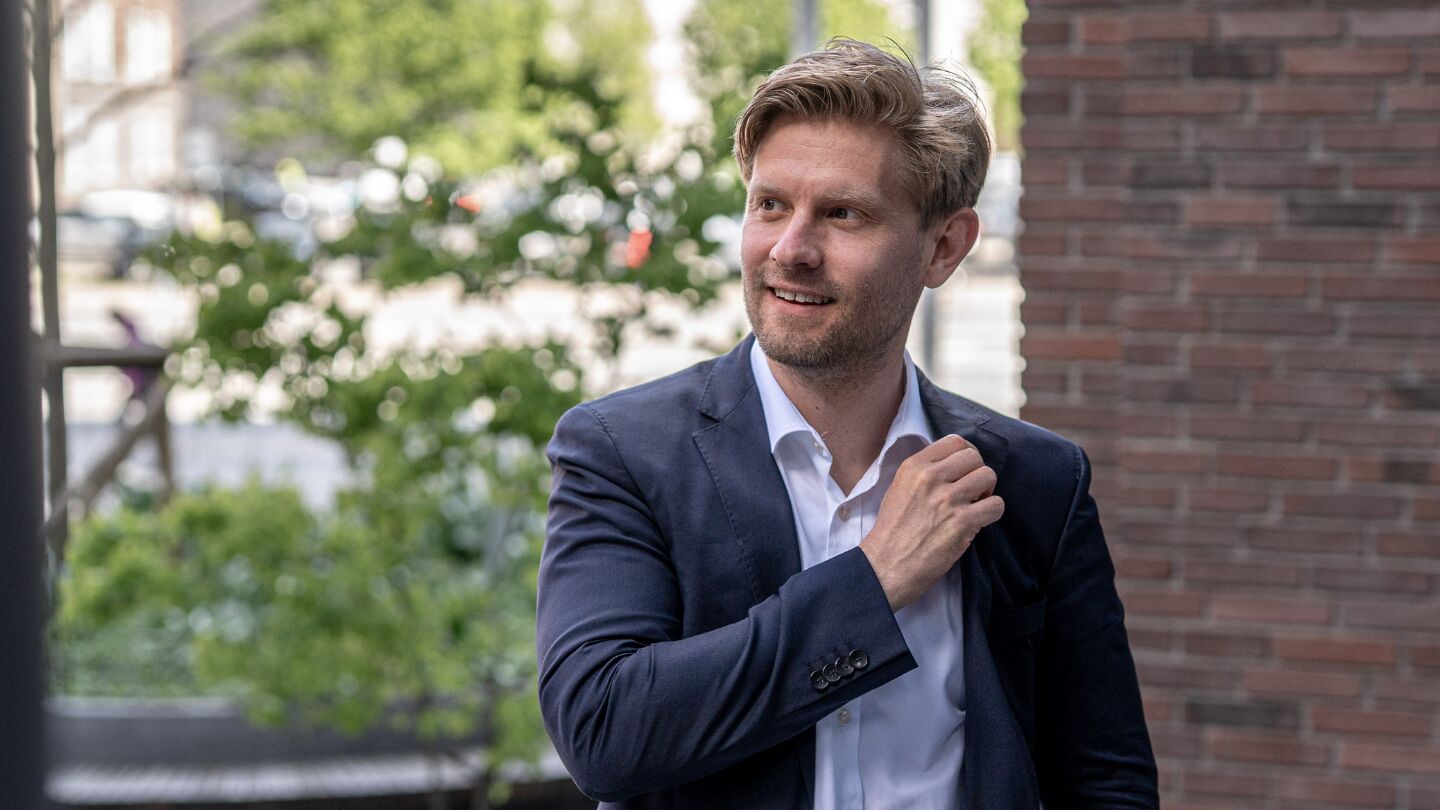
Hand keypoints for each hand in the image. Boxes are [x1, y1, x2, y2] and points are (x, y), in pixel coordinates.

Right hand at [860, 434, 1003, 610]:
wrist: (886, 566)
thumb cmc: (892, 531)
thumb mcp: (898, 488)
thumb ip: (923, 472)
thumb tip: (954, 464)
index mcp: (913, 467)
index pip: (954, 441)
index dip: (966, 455)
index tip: (964, 471)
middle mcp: (930, 478)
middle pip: (974, 456)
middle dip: (977, 472)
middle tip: (971, 491)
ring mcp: (947, 499)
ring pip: (988, 475)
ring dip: (987, 491)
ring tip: (975, 505)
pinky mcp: (962, 522)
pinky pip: (996, 504)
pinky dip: (992, 512)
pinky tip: (979, 521)